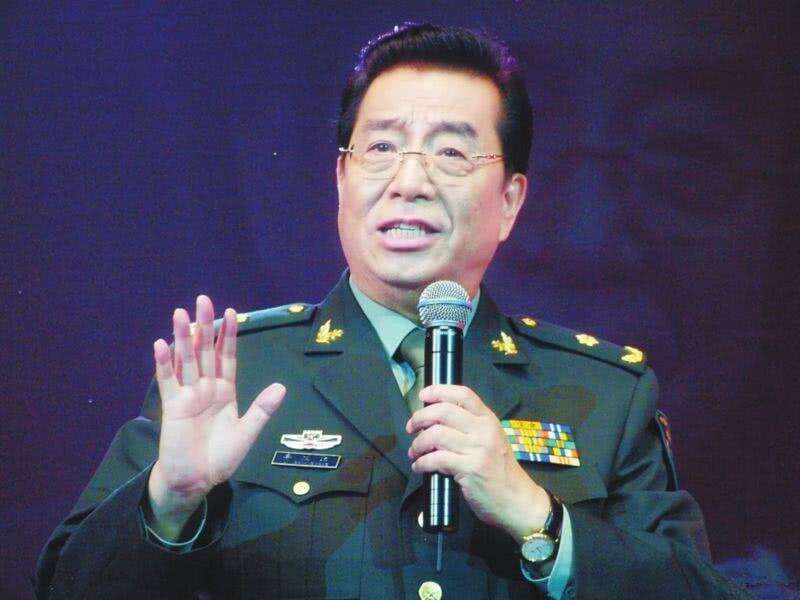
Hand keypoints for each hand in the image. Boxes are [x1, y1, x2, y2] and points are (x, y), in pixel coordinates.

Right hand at [147, 295, 285, 538]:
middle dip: (204, 326)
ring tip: (179, 313)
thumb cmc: (221, 457)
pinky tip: (160, 345)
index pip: (227, 356)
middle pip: (205, 351)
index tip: (230, 312)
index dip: (228, 335)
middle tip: (203, 300)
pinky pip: (168, 381)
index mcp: (225, 391)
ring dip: (182, 337)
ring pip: (186, 360)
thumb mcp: (247, 433)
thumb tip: (282, 387)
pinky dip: (164, 363)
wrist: (196, 480)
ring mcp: (188, 395)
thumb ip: (261, 410)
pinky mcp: (173, 406)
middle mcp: (206, 388)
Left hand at [406, 384, 550, 542]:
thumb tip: (436, 420)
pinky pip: (436, 459)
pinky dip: (422, 463)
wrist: (518, 501)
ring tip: (414, 452)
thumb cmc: (502, 472)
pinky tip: (420, 467)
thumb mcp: (492, 440)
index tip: (423, 395)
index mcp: (488, 420)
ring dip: (418, 443)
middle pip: (443, 411)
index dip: (439, 391)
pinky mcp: (470, 469)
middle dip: (420, 418)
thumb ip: (471, 428)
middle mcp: (484, 431)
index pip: (463, 394)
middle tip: (412, 427)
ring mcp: (477, 449)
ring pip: (436, 435)